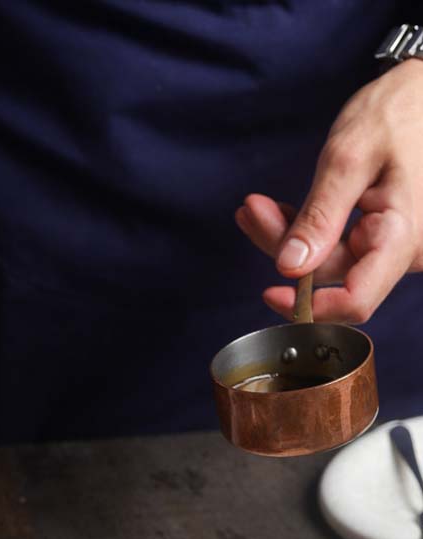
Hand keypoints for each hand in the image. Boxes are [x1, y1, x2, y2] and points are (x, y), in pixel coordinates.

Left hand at [235, 60, 422, 321]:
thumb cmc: (399, 112)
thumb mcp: (349, 157)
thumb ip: (320, 216)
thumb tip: (291, 267)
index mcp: (404, 236)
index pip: (356, 300)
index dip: (311, 306)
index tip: (271, 291)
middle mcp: (405, 251)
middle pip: (333, 275)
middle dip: (285, 247)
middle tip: (252, 211)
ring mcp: (394, 246)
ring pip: (330, 261)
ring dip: (290, 237)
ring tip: (257, 207)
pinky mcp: (383, 237)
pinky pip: (339, 246)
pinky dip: (308, 230)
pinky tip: (279, 211)